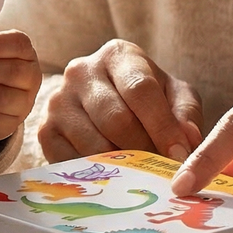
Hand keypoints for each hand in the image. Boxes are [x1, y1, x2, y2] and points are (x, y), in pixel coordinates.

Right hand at [38, 39, 203, 162]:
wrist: (104, 100)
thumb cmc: (146, 98)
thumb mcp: (174, 94)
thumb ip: (185, 113)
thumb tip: (187, 142)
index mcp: (117, 55)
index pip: (140, 89)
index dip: (163, 126)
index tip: (180, 155)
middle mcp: (81, 71)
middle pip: (115, 119)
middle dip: (143, 150)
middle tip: (162, 173)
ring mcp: (58, 101)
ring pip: (93, 143)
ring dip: (121, 166)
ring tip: (141, 176)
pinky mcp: (45, 130)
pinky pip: (70, 160)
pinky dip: (95, 174)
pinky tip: (114, 177)